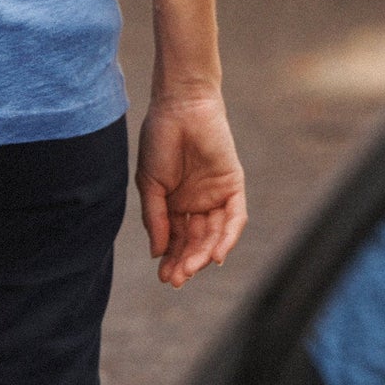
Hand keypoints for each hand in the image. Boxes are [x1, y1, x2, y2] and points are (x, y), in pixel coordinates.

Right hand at [137, 90, 246, 287]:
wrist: (179, 106)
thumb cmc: (159, 139)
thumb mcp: (149, 183)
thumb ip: (155, 218)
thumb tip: (157, 253)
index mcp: (175, 203)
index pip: (176, 239)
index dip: (171, 259)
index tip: (164, 277)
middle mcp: (197, 203)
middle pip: (195, 241)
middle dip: (186, 261)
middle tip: (176, 278)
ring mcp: (216, 195)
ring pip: (214, 234)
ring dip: (204, 254)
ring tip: (190, 269)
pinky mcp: (233, 185)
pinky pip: (235, 218)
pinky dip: (228, 237)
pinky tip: (216, 254)